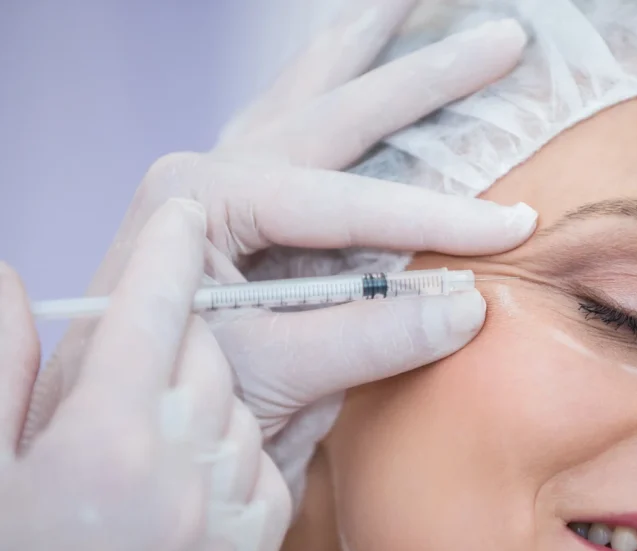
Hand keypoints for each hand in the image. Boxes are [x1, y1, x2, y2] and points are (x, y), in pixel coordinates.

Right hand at [0, 200, 289, 550]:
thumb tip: (1, 274)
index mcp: (100, 436)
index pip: (151, 312)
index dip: (170, 252)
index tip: (185, 212)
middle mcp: (177, 470)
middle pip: (211, 352)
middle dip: (187, 328)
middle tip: (161, 331)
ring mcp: (223, 517)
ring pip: (243, 407)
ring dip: (213, 391)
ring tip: (163, 412)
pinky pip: (266, 468)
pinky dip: (238, 450)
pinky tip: (194, 460)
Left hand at [24, 1, 534, 489]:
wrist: (121, 423)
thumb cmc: (171, 400)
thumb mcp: (268, 376)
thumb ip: (365, 340)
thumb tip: (470, 306)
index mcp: (204, 201)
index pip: (345, 203)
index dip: (436, 216)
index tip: (515, 225)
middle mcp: (213, 172)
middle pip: (338, 107)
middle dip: (426, 73)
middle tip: (505, 38)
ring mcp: (224, 181)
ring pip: (307, 93)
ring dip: (365, 47)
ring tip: (410, 2)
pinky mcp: (239, 207)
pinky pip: (294, 127)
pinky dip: (332, 89)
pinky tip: (352, 65)